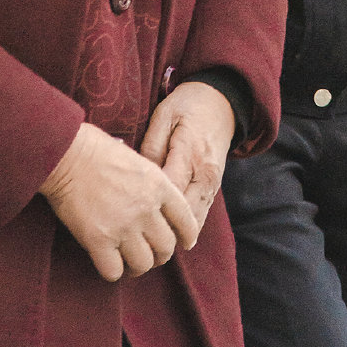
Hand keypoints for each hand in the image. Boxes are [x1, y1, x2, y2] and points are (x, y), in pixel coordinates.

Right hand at [40, 122, 198, 282]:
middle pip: (166, 248)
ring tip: (127, 261)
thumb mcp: (137, 159)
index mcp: (158, 186)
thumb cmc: (96, 149)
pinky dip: (112, 271)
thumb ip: (151, 185)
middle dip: (159, 255)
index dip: (187, 236)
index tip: (184, 243)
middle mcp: (146, 209)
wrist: (66, 152)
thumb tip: (156, 204)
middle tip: (148, 253)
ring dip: (137, 266)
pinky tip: (106, 261)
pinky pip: (114, 271)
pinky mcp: (98, 240)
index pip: (186, 220)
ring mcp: (123, 226)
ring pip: (143, 264)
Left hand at [140, 81, 235, 233]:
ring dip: (173, 233)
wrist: (220, 103)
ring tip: (148, 243)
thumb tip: (140, 178)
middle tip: (134, 239)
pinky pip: (200, 216)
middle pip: (184, 214)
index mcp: (189, 153)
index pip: (169, 191)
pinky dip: (184, 228)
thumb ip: (152, 147)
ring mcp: (213, 184)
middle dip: (161, 229)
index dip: (148, 207)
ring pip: (195, 222)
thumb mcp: (163, 116)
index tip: (125, 216)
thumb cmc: (186, 107)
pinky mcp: (214, 189)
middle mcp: (205, 174)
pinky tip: (165, 233)